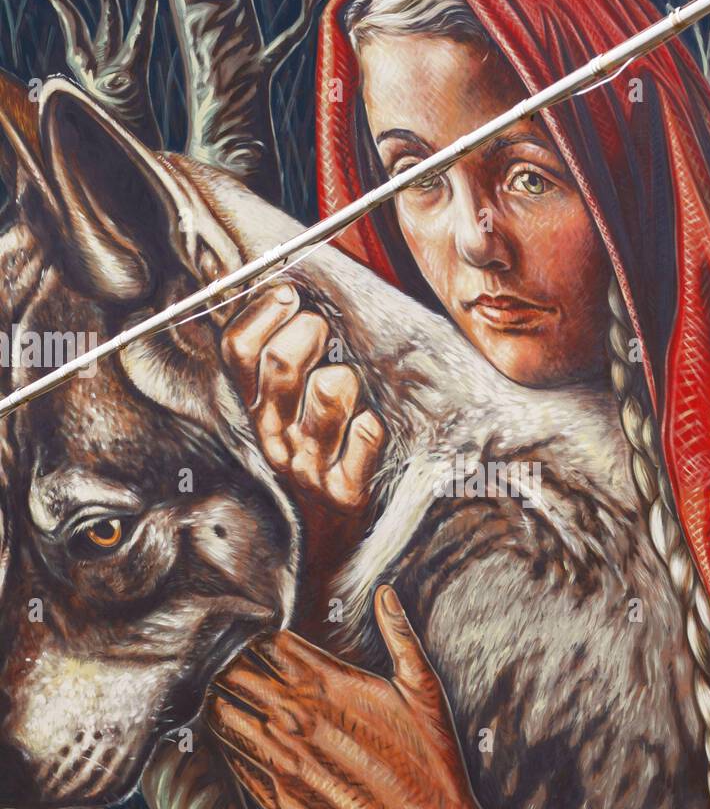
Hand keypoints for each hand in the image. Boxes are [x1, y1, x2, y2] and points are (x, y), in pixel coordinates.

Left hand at [205, 585, 504, 808]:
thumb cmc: (432, 762)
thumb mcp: (424, 690)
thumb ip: (400, 635)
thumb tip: (385, 592)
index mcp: (330, 685)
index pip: (267, 644)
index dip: (259, 638)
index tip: (260, 638)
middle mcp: (298, 721)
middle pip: (237, 675)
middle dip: (234, 665)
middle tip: (236, 664)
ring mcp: (283, 764)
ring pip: (226, 717)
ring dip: (225, 702)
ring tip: (231, 697)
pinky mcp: (278, 801)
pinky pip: (235, 761)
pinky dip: (234, 745)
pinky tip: (244, 739)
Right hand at [219, 281, 385, 523]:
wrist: (335, 530)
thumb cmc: (325, 442)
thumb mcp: (291, 399)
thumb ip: (278, 345)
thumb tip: (269, 278)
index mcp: (255, 405)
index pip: (237, 348)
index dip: (263, 311)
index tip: (290, 294)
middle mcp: (274, 434)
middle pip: (281, 363)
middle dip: (312, 333)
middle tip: (327, 338)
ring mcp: (308, 464)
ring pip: (329, 389)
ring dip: (346, 379)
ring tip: (349, 388)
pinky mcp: (345, 491)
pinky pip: (367, 431)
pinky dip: (373, 425)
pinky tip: (369, 428)